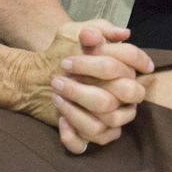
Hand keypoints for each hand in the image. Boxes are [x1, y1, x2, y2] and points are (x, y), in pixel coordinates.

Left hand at [26, 22, 154, 152]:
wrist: (39, 75)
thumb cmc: (61, 53)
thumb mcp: (73, 34)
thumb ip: (96, 29)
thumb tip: (122, 33)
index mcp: (125, 68)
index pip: (131, 62)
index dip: (98, 63)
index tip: (67, 62)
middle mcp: (125, 94)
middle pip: (124, 94)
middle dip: (87, 90)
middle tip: (59, 82)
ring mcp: (113, 116)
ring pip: (108, 122)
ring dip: (77, 112)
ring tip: (56, 98)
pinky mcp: (97, 134)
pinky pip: (94, 142)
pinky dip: (74, 135)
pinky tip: (60, 121)